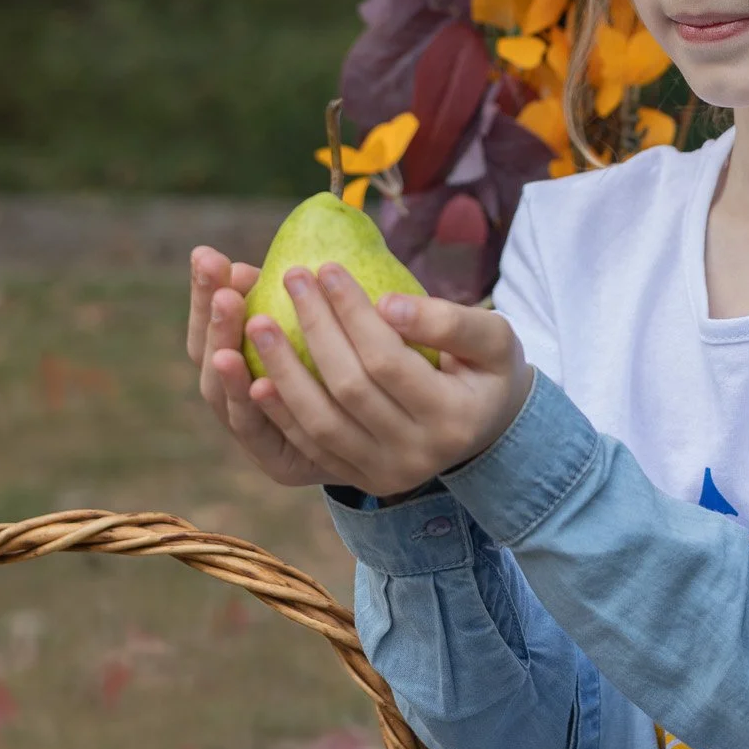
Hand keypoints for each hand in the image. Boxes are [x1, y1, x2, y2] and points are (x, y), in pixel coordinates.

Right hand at [187, 246, 333, 488]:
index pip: (209, 325)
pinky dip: (258, 411)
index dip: (203, 294)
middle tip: (224, 290)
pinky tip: (260, 385)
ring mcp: (255, 436)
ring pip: (227, 402)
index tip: (208, 256)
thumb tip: (261, 256)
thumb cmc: (356, 357)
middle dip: (213, 324)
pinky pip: (263, 438)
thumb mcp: (323, 320)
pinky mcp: (280, 466)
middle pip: (209, 361)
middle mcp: (238, 400)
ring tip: (232, 333)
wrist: (397, 426)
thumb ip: (294, 295)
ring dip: (228, 366)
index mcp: (240, 362)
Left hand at [240, 263, 534, 500]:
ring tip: (257, 323)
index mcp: (454, 418)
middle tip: (291, 279)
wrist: (488, 427)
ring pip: (321, 424)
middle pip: (349, 389)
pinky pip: (311, 448)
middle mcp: (418, 456)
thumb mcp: (493, 337)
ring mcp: (386, 474)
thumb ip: (448, 321)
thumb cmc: (488, 369)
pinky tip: (255, 380)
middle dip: (315, 329)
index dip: (353, 314)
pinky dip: (281, 414)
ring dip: (283, 372)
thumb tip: (387, 304)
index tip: (327, 268)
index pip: (388, 361)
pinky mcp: (361, 480)